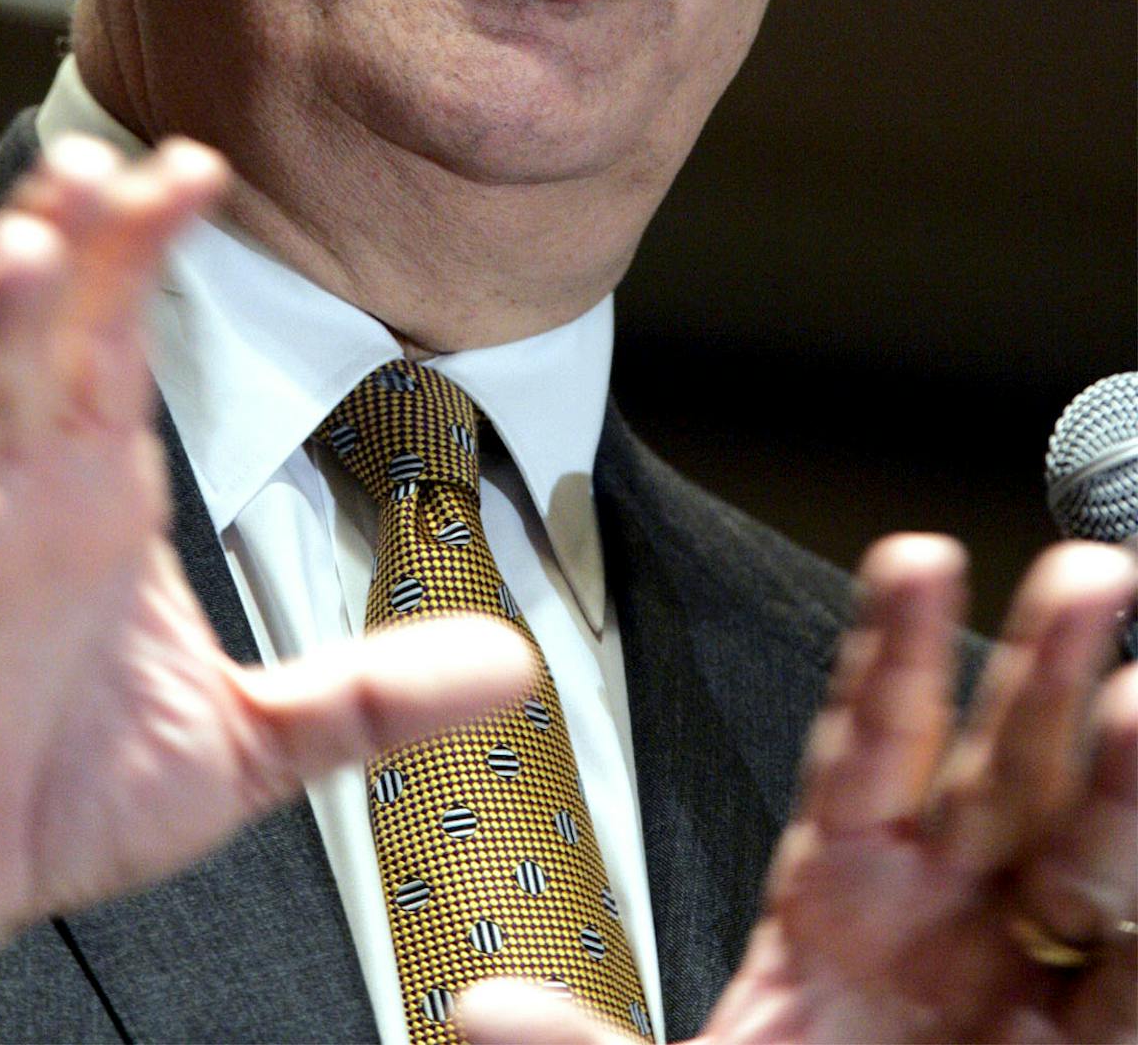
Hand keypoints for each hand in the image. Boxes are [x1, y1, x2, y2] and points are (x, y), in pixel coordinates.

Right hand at [0, 136, 531, 1044]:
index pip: (113, 340)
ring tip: (27, 258)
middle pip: (27, 344)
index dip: (140, 249)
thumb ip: (373, 695)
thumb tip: (516, 663)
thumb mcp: (253, 744)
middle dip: (59, 246)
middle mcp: (18, 503)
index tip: (196, 170)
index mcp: (95, 495)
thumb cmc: (79, 793)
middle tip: (97, 164)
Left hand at [453, 537, 1136, 1044]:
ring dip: (1125, 773)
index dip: (896, 655)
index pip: (871, 750)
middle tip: (1086, 573)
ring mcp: (1031, 988)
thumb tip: (485, 1015)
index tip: (918, 560)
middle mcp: (951, 921)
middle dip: (1046, 674)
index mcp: (841, 906)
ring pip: (1093, 858)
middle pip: (1004, 772)